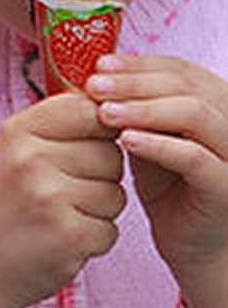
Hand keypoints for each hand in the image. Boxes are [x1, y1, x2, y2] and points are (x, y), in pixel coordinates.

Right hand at [0, 92, 125, 307]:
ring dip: (99, 210)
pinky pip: (112, 229)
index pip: (90, 108)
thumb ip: (61, 126)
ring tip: (60, 216)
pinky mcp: (68, 235)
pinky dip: (95, 240)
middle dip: (100, 176)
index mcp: (19, 130)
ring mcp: (49, 197)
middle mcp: (31, 158)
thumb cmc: (6, 204)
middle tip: (61, 192)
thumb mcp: (17, 151)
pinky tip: (62, 240)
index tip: (83, 150)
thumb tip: (117, 105)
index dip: (101, 129)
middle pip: (111, 153)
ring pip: (117, 193)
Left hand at [87, 55, 227, 307]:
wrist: (190, 243)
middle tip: (94, 85)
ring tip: (103, 112)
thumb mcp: (147, 137)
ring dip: (144, 109)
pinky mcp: (227, 186)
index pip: (181, 70)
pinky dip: (159, 145)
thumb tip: (92, 76)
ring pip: (196, 115)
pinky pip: (196, 159)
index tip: (99, 65)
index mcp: (216, 104)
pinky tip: (126, 140)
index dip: (140, 64)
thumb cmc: (167, 186)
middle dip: (135, 82)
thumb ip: (132, 109)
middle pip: (188, 86)